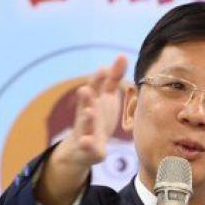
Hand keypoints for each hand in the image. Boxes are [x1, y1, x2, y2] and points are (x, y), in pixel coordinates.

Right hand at [59, 54, 128, 169]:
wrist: (82, 149)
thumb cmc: (98, 119)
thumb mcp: (106, 98)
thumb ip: (113, 78)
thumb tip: (122, 55)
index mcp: (93, 101)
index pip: (95, 88)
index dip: (98, 79)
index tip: (104, 69)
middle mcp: (87, 114)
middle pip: (86, 104)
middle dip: (87, 97)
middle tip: (87, 89)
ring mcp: (86, 131)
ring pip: (85, 124)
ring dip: (86, 118)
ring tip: (90, 112)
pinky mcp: (90, 148)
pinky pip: (88, 147)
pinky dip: (86, 144)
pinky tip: (86, 142)